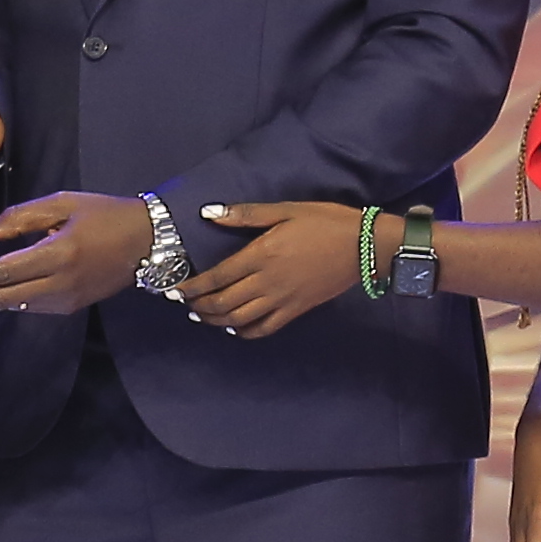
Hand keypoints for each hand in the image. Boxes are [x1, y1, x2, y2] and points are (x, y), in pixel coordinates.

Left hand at [0, 188, 154, 316]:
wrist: (146, 242)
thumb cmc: (106, 215)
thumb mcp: (63, 203)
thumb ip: (22, 217)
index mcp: (58, 254)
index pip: (1, 271)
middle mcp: (60, 284)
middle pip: (1, 297)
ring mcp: (66, 300)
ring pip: (13, 305)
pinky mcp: (70, 307)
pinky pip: (29, 306)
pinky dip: (7, 296)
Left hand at [188, 201, 368, 339]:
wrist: (364, 246)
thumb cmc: (325, 222)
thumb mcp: (286, 210)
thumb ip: (246, 214)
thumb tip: (210, 213)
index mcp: (261, 255)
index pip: (217, 276)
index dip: (193, 286)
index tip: (176, 288)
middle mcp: (267, 282)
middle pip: (223, 302)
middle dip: (199, 305)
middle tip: (184, 303)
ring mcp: (282, 300)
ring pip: (240, 319)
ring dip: (216, 320)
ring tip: (202, 315)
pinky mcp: (296, 310)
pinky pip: (264, 328)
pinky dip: (245, 331)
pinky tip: (235, 327)